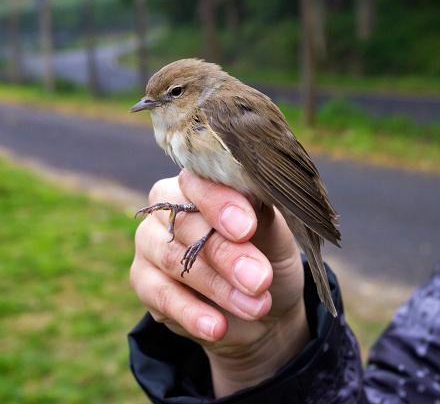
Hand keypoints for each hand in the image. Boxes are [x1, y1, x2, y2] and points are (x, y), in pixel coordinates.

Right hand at [130, 171, 309, 396]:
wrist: (259, 306)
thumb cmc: (267, 257)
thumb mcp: (275, 235)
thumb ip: (261, 214)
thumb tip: (251, 205)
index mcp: (200, 187)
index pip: (199, 182)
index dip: (220, 203)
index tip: (246, 228)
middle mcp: (168, 210)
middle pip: (185, 223)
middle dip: (226, 254)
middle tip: (260, 280)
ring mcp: (151, 243)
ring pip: (172, 259)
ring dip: (216, 287)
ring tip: (254, 307)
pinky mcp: (144, 281)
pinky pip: (159, 295)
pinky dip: (190, 314)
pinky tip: (217, 327)